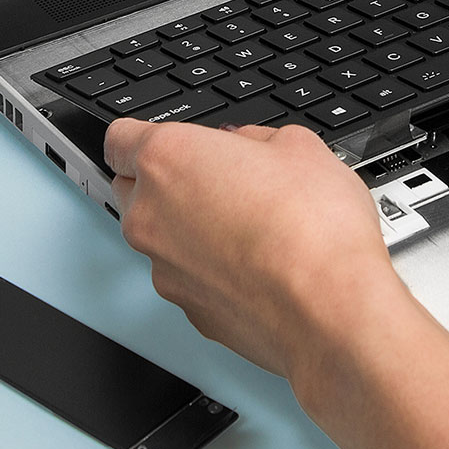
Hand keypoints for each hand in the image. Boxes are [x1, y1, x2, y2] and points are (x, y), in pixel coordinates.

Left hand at [104, 116, 415, 386]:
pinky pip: (188, 279)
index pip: (119, 139)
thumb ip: (252, 139)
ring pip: (161, 239)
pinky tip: (258, 266)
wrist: (330, 309)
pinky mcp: (188, 311)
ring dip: (191, 231)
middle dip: (169, 184)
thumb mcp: (297, 145)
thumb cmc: (314, 228)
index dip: (145, 138)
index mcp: (167, 160)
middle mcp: (151, 216)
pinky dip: (212, 271)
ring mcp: (164, 269)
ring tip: (253, 228)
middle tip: (224, 182)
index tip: (170, 143)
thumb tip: (244, 148)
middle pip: (134, 190)